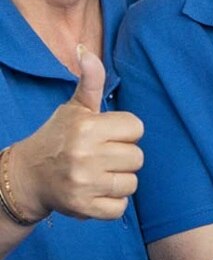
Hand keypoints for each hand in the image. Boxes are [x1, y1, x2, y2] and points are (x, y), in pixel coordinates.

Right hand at [10, 46, 143, 221]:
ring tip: (99, 173)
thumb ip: (90, 81)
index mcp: (87, 127)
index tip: (107, 135)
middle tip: (101, 156)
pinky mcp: (83, 208)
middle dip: (123, 156)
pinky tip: (95, 191)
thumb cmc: (59, 137)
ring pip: (131, 183)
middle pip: (137, 157)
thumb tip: (85, 51)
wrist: (27, 176)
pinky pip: (120, 207)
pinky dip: (111, 203)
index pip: (136, 127)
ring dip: (119, 180)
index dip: (125, 131)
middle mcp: (85, 155)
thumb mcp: (75, 108)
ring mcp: (84, 183)